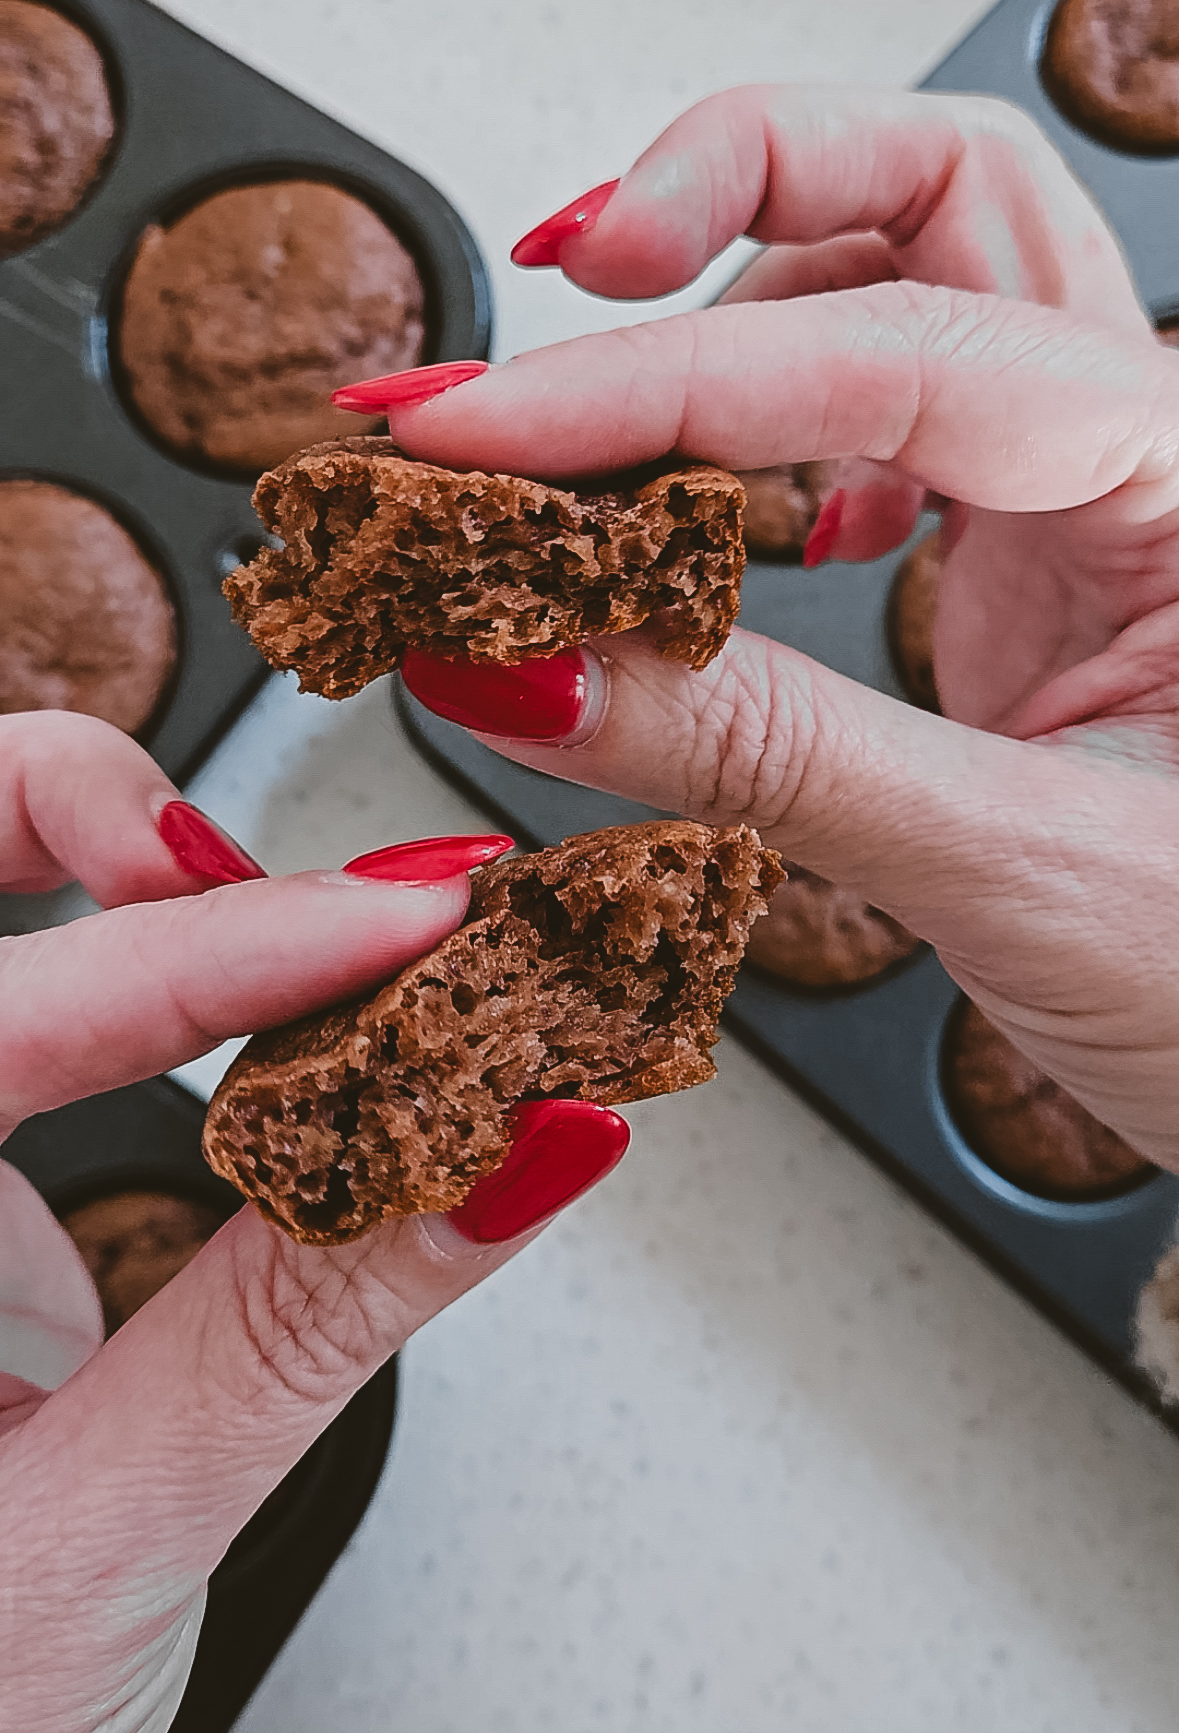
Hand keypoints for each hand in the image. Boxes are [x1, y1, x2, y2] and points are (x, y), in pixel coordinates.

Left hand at [0, 712, 622, 1731]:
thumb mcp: (112, 1539)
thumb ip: (305, 1324)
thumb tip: (517, 1151)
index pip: (8, 1019)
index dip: (227, 949)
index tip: (407, 921)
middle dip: (80, 807)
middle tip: (249, 850)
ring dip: (93, 850)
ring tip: (261, 896)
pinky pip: (14, 1001)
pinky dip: (123, 949)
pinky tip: (228, 977)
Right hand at [385, 85, 1178, 1167]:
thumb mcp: (1021, 874)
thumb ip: (771, 756)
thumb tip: (521, 667)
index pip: (891, 353)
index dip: (653, 384)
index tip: (472, 431)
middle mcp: (1149, 446)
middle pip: (946, 187)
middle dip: (742, 180)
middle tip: (570, 257)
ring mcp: (1094, 494)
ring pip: (920, 269)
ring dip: (746, 296)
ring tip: (611, 413)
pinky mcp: (1039, 557)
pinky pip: (902, 410)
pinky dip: (783, 420)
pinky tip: (744, 517)